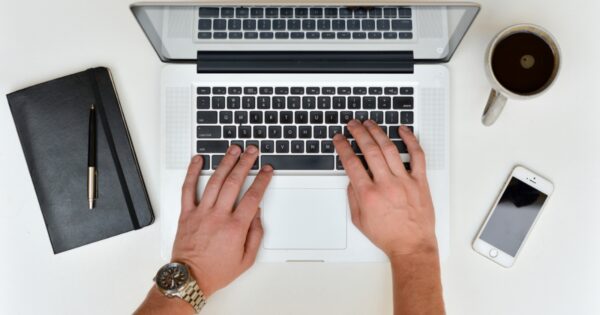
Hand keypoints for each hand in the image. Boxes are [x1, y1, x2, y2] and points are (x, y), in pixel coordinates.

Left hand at [171, 145, 272, 296]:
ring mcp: (201, 213)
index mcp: (235, 227)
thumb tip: (257, 213)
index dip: (262, 180)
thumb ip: (255, 234)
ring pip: (214, 181)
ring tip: (232, 150)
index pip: (253, 196)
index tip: (267, 170)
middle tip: (252, 152)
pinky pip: (187, 188)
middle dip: (245, 163)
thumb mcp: (246, 259)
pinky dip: (192, 172)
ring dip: (225, 162)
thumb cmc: (216, 271)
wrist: (190, 279)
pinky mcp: (186, 214)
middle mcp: (218, 216)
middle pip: (234, 182)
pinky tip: (198, 160)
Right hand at [333, 120, 436, 257]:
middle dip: (358, 133)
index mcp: (369, 194)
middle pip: (369, 150)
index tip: (339, 139)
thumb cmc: (388, 235)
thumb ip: (353, 197)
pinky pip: (417, 155)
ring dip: (377, 132)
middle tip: (352, 124)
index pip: (352, 163)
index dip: (343, 147)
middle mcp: (386, 185)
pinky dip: (410, 140)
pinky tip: (403, 130)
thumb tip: (352, 178)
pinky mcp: (420, 181)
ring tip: (370, 123)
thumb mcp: (359, 220)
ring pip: (389, 149)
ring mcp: (404, 181)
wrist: (411, 246)